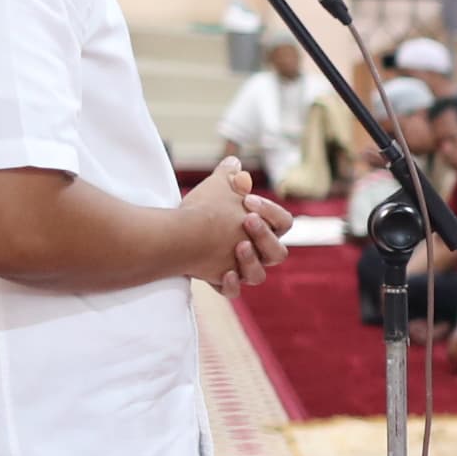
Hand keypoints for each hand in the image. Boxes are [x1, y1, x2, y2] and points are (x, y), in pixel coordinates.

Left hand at [178, 161, 288, 291]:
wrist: (172, 231)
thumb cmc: (200, 209)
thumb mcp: (216, 188)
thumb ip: (229, 175)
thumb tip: (234, 162)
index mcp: (262, 229)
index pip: (284, 223)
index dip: (270, 212)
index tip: (246, 200)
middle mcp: (256, 252)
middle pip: (278, 254)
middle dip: (264, 236)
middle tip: (246, 220)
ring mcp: (240, 269)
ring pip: (259, 276)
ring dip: (251, 261)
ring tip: (238, 246)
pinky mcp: (221, 281)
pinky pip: (233, 292)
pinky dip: (231, 284)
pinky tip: (224, 273)